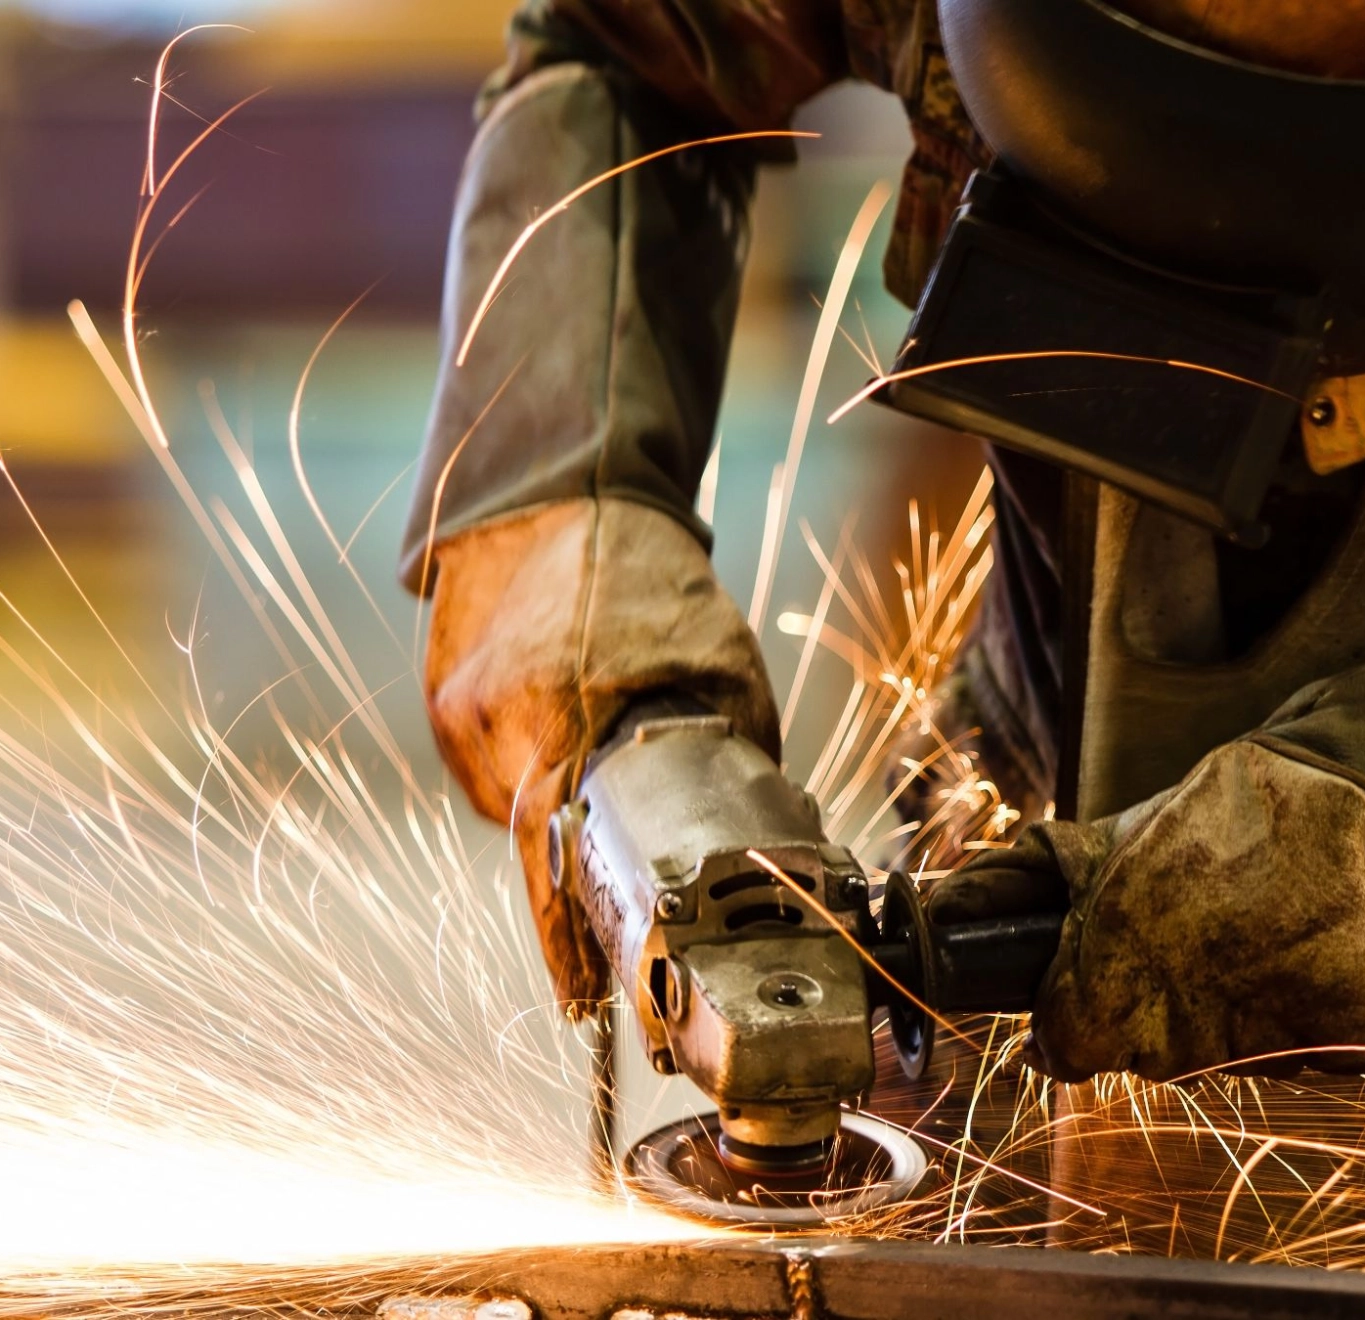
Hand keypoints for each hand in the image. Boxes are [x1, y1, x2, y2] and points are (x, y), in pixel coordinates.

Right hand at [422, 497, 778, 1014]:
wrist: (557, 495)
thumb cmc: (649, 581)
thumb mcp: (722, 665)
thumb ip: (729, 753)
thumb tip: (754, 842)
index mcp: (567, 716)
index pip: (554, 866)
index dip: (566, 945)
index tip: (585, 1000)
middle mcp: (498, 723)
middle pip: (537, 847)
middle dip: (576, 873)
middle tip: (616, 885)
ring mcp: (459, 713)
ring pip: (516, 811)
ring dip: (557, 808)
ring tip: (598, 747)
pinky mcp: (443, 702)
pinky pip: (492, 771)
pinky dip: (528, 767)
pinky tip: (560, 721)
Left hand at [935, 739, 1364, 1082]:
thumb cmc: (1236, 813)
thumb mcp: (1121, 838)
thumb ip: (1034, 880)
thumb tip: (940, 906)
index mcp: (1107, 988)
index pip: (1063, 1046)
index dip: (1079, 1007)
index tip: (1107, 970)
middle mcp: (1181, 1036)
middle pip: (1146, 1053)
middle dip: (1162, 1002)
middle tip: (1207, 928)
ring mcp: (1271, 1047)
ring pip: (1223, 1059)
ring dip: (1237, 1011)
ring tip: (1266, 932)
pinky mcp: (1361, 1044)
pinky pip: (1311, 1058)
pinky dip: (1314, 1019)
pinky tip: (1316, 955)